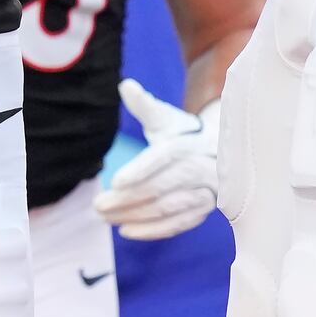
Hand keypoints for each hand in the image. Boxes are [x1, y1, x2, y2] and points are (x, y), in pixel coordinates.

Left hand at [94, 83, 220, 239]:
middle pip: (162, 187)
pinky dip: (152, 230)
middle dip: (128, 198)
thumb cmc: (182, 134)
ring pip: (168, 208)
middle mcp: (200, 168)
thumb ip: (144, 106)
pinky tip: (126, 231)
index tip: (115, 181)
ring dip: (135, 216)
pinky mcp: (204, 210)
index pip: (164, 157)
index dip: (140, 170)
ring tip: (105, 217)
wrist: (217, 152)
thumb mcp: (164, 119)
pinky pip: (178, 224)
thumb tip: (125, 85)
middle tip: (98, 206)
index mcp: (188, 143)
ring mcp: (205, 191)